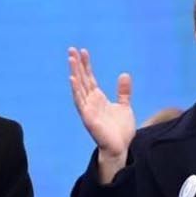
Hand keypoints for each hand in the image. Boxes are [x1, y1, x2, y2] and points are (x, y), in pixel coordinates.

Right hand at [68, 47, 135, 182]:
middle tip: (71, 49)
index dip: (86, 65)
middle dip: (77, 64)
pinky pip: (80, 102)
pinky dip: (76, 90)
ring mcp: (88, 109)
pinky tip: (72, 79)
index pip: (90, 78)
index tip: (83, 51)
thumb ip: (123, 92)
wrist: (120, 147)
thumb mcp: (124, 106)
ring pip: (79, 87)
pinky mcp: (88, 117)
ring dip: (74, 73)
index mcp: (98, 98)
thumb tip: (124, 74)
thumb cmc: (120, 130)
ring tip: (70, 59)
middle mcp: (90, 102)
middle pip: (82, 79)